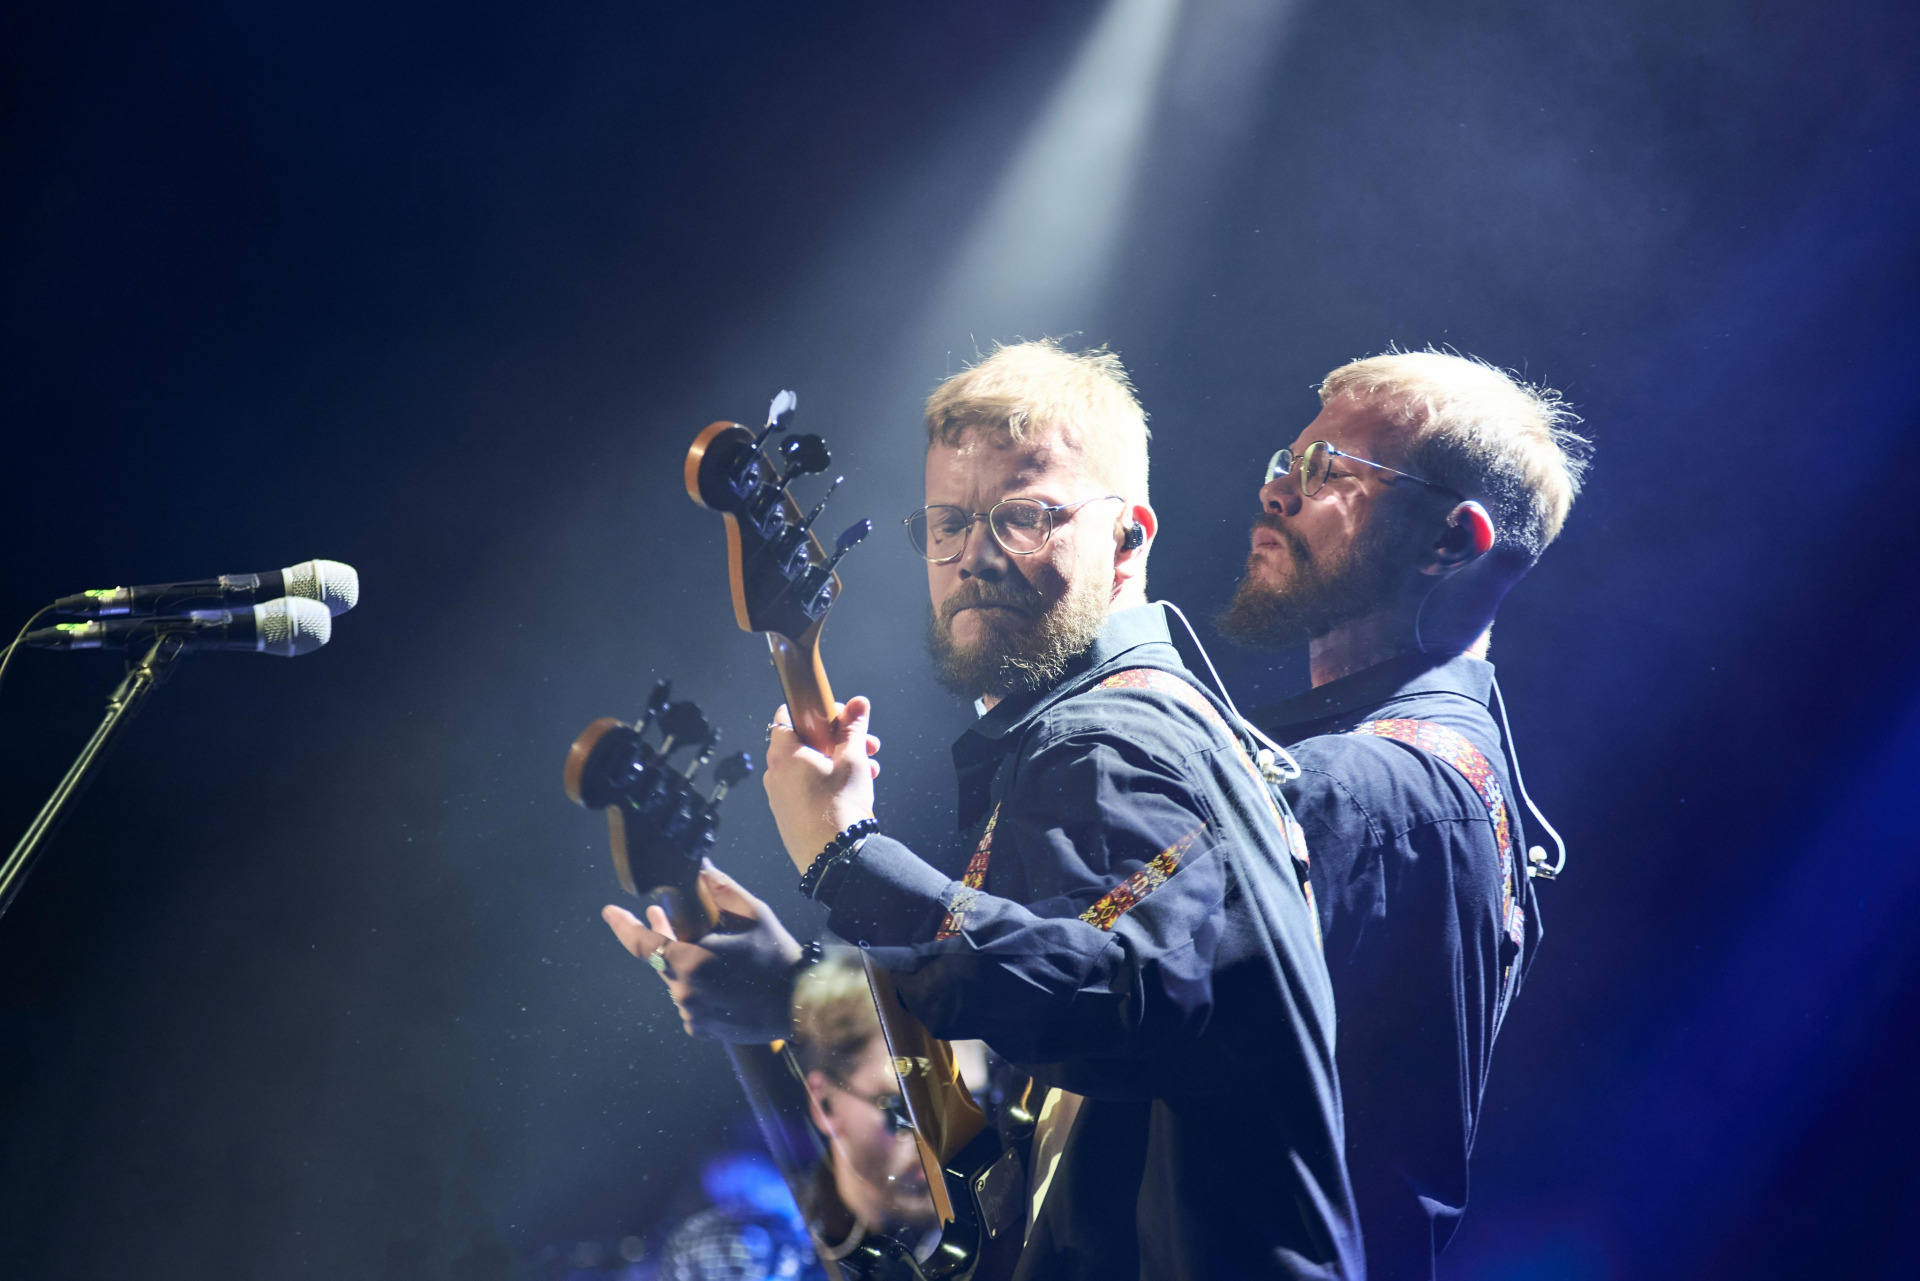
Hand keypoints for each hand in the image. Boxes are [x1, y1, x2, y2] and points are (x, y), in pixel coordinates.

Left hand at [602, 860, 805, 1042]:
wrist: (800, 1005)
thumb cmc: (776, 957)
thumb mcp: (752, 914)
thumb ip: (720, 889)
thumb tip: (699, 866)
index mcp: (691, 962)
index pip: (644, 944)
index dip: (623, 926)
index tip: (610, 911)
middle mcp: (684, 992)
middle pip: (663, 960)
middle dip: (666, 937)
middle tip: (662, 915)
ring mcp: (691, 1014)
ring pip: (678, 981)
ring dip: (687, 964)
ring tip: (712, 951)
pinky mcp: (701, 1029)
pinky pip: (690, 1002)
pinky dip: (699, 988)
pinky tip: (724, 980)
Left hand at [762, 695, 880, 874]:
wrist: (835, 858)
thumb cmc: (840, 806)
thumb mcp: (853, 760)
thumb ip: (853, 728)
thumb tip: (859, 704)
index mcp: (783, 754)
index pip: (787, 716)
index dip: (813, 710)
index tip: (836, 714)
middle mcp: (775, 773)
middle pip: (805, 742)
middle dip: (838, 738)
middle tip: (865, 742)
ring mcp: (779, 797)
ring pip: (810, 767)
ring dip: (839, 761)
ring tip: (869, 767)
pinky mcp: (789, 816)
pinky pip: (807, 789)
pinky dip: (828, 782)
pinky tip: (856, 788)